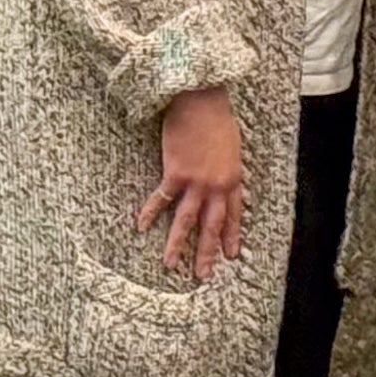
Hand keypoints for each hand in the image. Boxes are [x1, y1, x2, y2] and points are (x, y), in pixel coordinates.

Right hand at [139, 85, 243, 278]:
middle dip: (208, 252)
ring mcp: (196, 181)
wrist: (202, 101)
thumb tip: (223, 182)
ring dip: (178, 244)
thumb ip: (227, 168)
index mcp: (233, 178)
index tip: (231, 256)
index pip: (234, 215)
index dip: (231, 236)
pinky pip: (162, 200)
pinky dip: (150, 213)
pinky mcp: (176, 173)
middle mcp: (217, 185)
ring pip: (187, 220)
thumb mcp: (231, 147)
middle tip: (204, 275)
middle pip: (212, 225)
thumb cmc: (218, 118)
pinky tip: (141, 228)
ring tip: (170, 265)